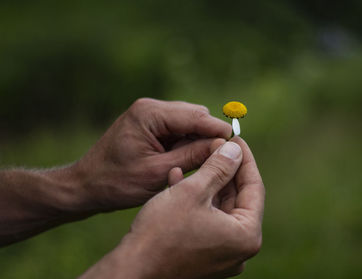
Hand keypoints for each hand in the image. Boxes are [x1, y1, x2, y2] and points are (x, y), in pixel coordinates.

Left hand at [72, 98, 231, 211]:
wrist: (87, 185)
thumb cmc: (117, 182)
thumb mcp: (158, 172)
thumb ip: (192, 156)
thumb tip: (224, 146)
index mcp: (150, 114)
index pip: (196, 116)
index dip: (219, 131)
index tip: (239, 146)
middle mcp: (150, 107)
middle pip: (195, 115)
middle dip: (209, 135)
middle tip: (221, 159)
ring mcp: (149, 114)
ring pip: (188, 122)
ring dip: (198, 139)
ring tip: (204, 162)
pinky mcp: (150, 124)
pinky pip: (178, 129)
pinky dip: (186, 142)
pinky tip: (188, 159)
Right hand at [80, 137, 264, 278]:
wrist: (133, 268)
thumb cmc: (162, 231)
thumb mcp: (193, 191)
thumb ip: (219, 168)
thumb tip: (235, 150)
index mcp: (245, 236)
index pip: (254, 188)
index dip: (244, 159)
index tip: (236, 140)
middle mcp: (238, 249)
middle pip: (236, 198)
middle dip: (222, 170)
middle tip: (213, 146)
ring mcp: (221, 255)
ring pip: (218, 208)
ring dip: (205, 183)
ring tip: (191, 161)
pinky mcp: (204, 256)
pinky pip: (206, 221)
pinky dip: (195, 202)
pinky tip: (178, 181)